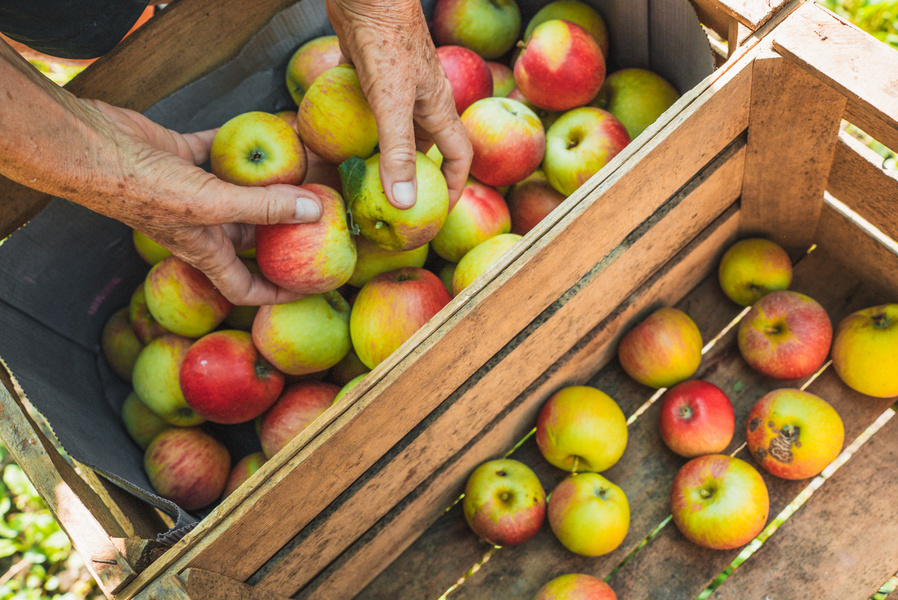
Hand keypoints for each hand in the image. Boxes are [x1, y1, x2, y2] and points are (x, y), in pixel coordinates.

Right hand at [1, 38, 322, 305]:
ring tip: (310, 169)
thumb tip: (315, 210)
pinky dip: (244, 143)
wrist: (91, 148)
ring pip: (242, 189)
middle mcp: (202, 224)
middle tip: (326, 215)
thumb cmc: (142, 189)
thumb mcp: (210, 205)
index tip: (310, 290)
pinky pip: (223, 151)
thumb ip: (263, 207)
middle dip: (287, 226)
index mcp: (205, 250)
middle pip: (253, 234)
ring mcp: (193, 189)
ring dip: (272, 180)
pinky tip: (271, 129)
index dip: (278, 294)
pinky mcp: (183, 155)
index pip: (246, 287)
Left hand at [325, 0, 471, 210]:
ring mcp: (396, 86)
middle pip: (425, 146)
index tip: (438, 210)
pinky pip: (369, 109)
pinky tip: (339, 139)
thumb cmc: (385, 41)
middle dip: (413, 175)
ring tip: (363, 177)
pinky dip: (359, 126)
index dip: (454, 185)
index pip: (458, 155)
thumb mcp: (393, 103)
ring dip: (383, 152)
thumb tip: (405, 203)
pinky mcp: (371, 72)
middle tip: (393, 201)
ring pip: (395, 129)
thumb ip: (398, 152)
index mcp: (438, 107)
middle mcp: (422, 99)